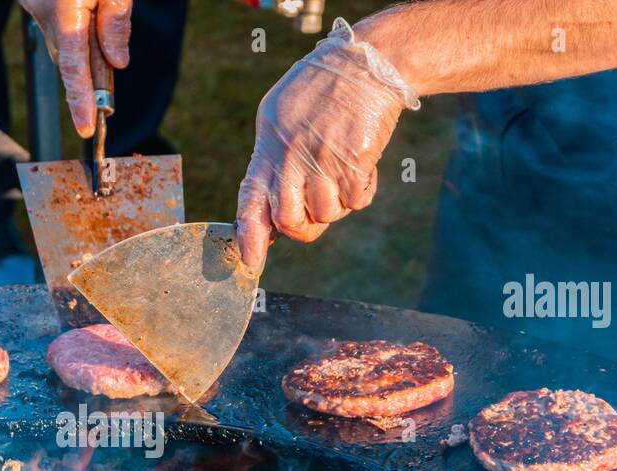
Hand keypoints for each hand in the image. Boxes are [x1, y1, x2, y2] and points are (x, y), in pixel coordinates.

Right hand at [20, 0, 131, 137]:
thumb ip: (116, 22)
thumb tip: (117, 62)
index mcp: (64, 8)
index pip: (73, 66)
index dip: (80, 101)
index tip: (86, 128)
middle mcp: (43, 11)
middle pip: (67, 59)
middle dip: (88, 70)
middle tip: (108, 73)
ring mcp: (34, 7)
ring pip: (60, 44)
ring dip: (81, 46)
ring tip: (98, 19)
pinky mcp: (33, 2)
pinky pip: (54, 27)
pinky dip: (70, 30)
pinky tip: (80, 10)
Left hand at [236, 27, 411, 270]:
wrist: (366, 62)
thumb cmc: (322, 91)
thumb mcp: (281, 117)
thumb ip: (273, 162)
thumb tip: (271, 218)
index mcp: (268, 146)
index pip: (251, 201)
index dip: (250, 236)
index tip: (250, 261)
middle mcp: (291, 156)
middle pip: (290, 221)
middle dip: (303, 227)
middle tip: (316, 211)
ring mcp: (322, 160)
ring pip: (327, 215)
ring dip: (338, 202)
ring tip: (341, 167)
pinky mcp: (354, 161)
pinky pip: (357, 201)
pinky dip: (363, 189)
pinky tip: (362, 161)